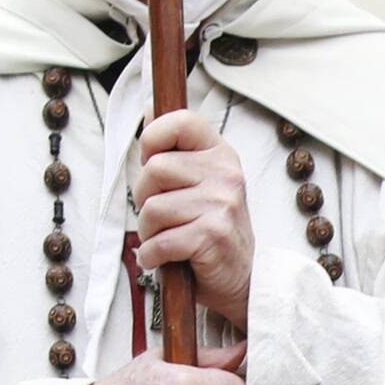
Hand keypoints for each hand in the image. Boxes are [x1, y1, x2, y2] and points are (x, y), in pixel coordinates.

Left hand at [126, 111, 253, 327]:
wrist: (241, 277)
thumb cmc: (208, 225)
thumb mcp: (197, 181)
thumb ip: (173, 148)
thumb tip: (148, 106)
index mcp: (220, 153)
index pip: (181, 121)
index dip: (153, 138)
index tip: (150, 160)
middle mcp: (226, 174)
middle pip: (154, 169)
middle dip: (144, 197)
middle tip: (160, 215)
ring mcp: (223, 204)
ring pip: (152, 208)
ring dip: (148, 231)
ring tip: (166, 238)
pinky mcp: (214, 235)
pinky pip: (159, 241)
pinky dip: (151, 255)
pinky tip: (162, 258)